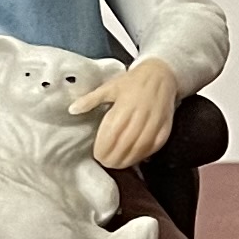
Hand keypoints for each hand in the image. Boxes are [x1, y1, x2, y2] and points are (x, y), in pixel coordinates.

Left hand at [76, 56, 178, 170]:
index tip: (97, 155)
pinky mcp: (166, 126)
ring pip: (141, 146)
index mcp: (124, 105)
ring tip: (118, 165)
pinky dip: (145, 154)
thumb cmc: (133, 81)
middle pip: (126, 142)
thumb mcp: (109, 87)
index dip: (104, 147)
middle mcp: (140, 114)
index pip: (112, 133)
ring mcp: (155, 121)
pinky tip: (136, 159)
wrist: (161, 74)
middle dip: (115, 157)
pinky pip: (155, 144)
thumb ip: (90, 100)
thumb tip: (72, 110)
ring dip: (129, 159)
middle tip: (106, 163)